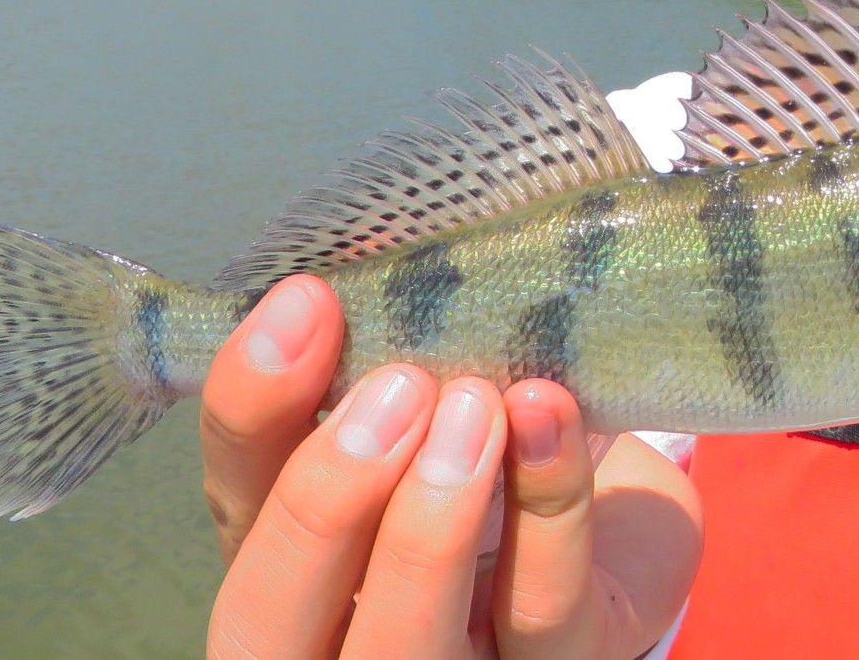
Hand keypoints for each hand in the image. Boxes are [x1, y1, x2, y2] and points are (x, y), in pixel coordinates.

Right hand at [199, 275, 702, 657]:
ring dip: (429, 527)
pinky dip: (548, 509)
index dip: (250, 409)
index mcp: (296, 555)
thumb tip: (373, 240)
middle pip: (267, 620)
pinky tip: (547, 419)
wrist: (626, 527)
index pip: (232, 501)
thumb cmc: (501, 450)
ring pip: (400, 651)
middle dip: (322, 502)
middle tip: (398, 385)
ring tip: (479, 402)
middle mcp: (344, 633)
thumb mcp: (434, 395)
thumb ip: (389, 343)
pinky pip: (542, 614)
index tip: (307, 302)